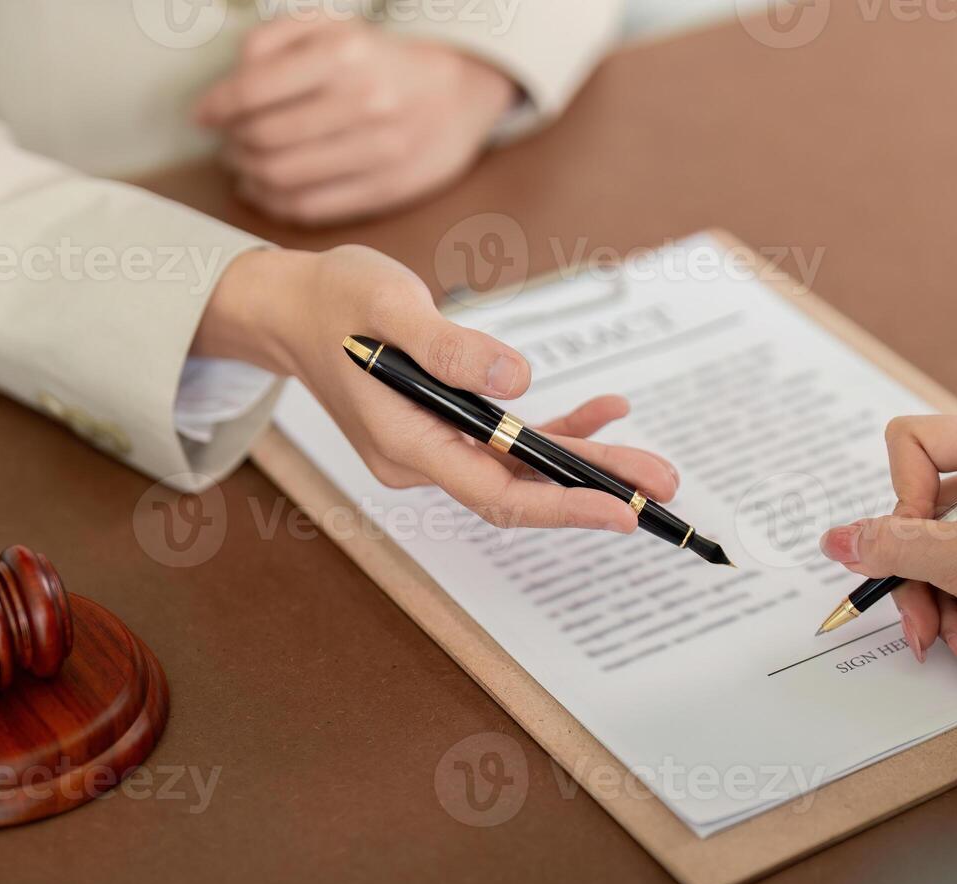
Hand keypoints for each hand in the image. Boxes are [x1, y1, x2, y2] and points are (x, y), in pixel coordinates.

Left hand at [195, 19, 517, 225]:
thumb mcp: (331, 27)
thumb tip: (225, 91)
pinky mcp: (386, 188)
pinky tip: (266, 190)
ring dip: (249, 174)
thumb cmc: (381, 61)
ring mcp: (378, 150)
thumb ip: (273, 41)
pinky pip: (310, 207)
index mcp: (344, 52)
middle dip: (233, 143)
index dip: (217, 107)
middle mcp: (364, 101)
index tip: (204, 115)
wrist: (459, 95)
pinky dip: (274, 202)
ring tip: (245, 165)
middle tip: (228, 141)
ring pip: (282, 177)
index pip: (253, 90)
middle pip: (263, 138)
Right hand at [196, 246, 676, 530]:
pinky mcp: (449, 428)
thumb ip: (450, 348)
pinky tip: (605, 411)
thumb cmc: (337, 301)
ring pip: (522, 468)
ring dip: (586, 466)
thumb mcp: (390, 307)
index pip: (495, 491)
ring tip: (652, 468)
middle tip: (661, 488)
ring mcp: (437, 447)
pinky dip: (559, 432)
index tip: (620, 510)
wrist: (295, 306)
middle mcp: (423, 458)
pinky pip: (513, 442)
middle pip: (519, 488)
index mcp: (405, 442)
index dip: (562, 504)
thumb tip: (517, 381)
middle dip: (592, 490)